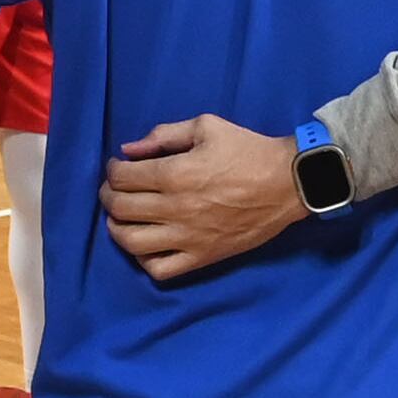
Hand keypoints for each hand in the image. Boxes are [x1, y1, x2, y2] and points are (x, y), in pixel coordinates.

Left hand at [101, 113, 306, 281]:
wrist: (288, 183)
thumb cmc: (248, 150)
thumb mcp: (207, 127)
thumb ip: (164, 135)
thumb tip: (129, 149)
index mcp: (175, 174)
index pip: (122, 177)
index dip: (113, 170)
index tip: (119, 166)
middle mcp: (176, 209)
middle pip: (120, 208)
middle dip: (108, 196)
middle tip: (115, 189)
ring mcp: (188, 238)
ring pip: (131, 243)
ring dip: (117, 228)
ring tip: (122, 217)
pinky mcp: (202, 257)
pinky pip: (159, 270)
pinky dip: (143, 259)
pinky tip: (146, 244)